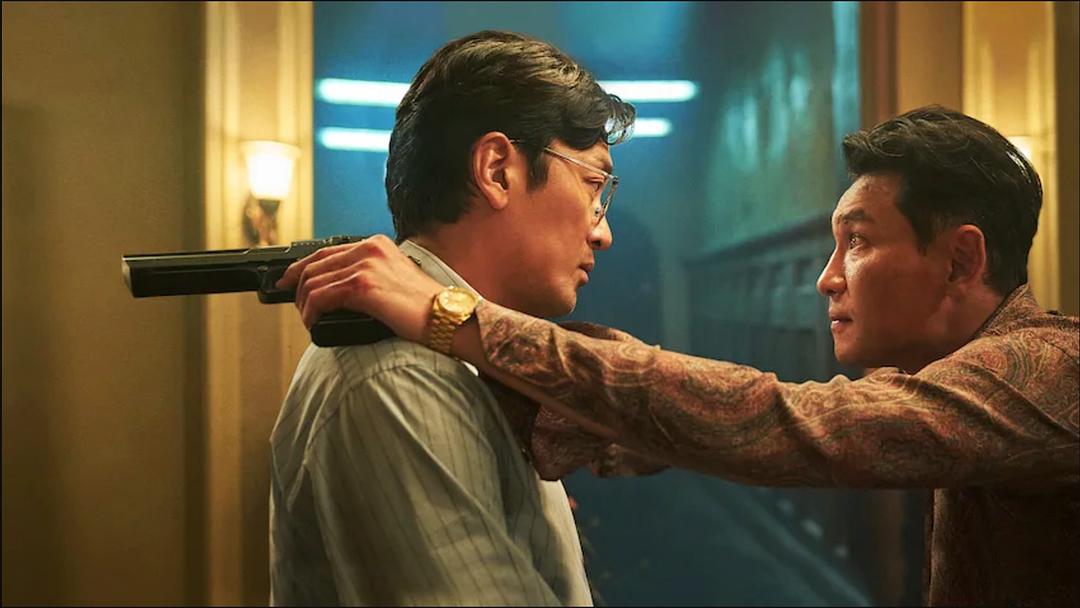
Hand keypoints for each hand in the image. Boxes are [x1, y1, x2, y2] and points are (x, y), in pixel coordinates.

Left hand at [275, 234, 441, 342]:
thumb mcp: (395, 280)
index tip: (288, 281)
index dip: (302, 267)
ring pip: (313, 282)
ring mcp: (366, 265)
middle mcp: (369, 249)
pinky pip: (320, 297)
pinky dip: (311, 313)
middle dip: (297, 286)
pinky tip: (314, 323)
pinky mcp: (362, 286)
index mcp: (377, 244)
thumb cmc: (427, 308)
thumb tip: (339, 292)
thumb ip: (370, 276)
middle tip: (295, 305)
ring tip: (310, 320)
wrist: (447, 318)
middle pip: (314, 264)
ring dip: (304, 304)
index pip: (327, 251)